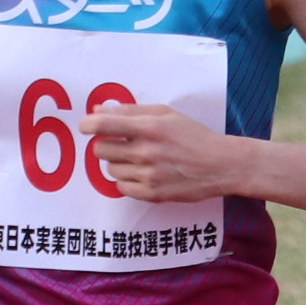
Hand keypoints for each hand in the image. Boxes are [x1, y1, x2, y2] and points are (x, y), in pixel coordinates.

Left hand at [79, 101, 251, 201]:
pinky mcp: (151, 194)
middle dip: (106, 145)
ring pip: (110, 169)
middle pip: (100, 149)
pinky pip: (120, 187)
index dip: (87, 125)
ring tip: (138, 159)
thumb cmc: (192, 135)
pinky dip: (126, 180)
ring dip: (118, 163)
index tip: (85, 126)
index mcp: (149, 127)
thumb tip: (98, 111)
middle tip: (121, 143)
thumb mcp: (166, 114)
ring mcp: (148, 175)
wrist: (220, 165)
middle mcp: (146, 152)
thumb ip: (131, 111)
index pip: (103, 125)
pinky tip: (142, 173)